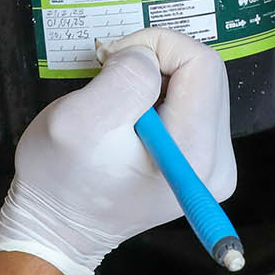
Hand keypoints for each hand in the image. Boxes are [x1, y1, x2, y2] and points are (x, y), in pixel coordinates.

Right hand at [0, 28, 236, 274]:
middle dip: (155, 63)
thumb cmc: (60, 181)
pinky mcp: (202, 162)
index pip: (201, 64)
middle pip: (204, 73)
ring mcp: (212, 165)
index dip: (155, 47)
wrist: (58, 227)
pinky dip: (158, 97)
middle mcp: (216, 163)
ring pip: (197, 85)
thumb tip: (147, 56)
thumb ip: (124, 78)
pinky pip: (191, 104)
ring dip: (154, 80)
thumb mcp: (78, 120)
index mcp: (193, 153)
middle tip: (110, 80)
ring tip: (115, 104)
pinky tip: (128, 118)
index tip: (114, 63)